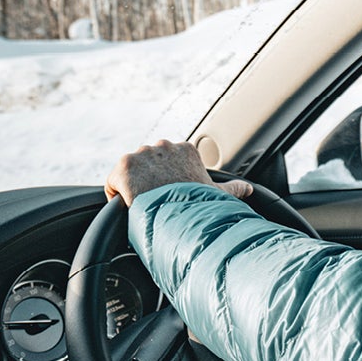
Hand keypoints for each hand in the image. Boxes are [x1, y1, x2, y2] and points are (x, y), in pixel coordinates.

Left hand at [104, 139, 252, 206]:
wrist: (179, 215)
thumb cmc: (199, 205)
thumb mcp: (219, 194)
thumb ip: (233, 188)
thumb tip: (248, 188)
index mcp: (186, 149)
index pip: (166, 163)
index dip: (164, 182)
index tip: (167, 197)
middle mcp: (164, 146)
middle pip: (147, 165)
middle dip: (148, 182)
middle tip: (156, 203)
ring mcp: (143, 154)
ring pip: (129, 173)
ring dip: (132, 187)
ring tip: (144, 205)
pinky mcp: (125, 166)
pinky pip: (113, 182)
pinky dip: (117, 195)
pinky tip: (131, 205)